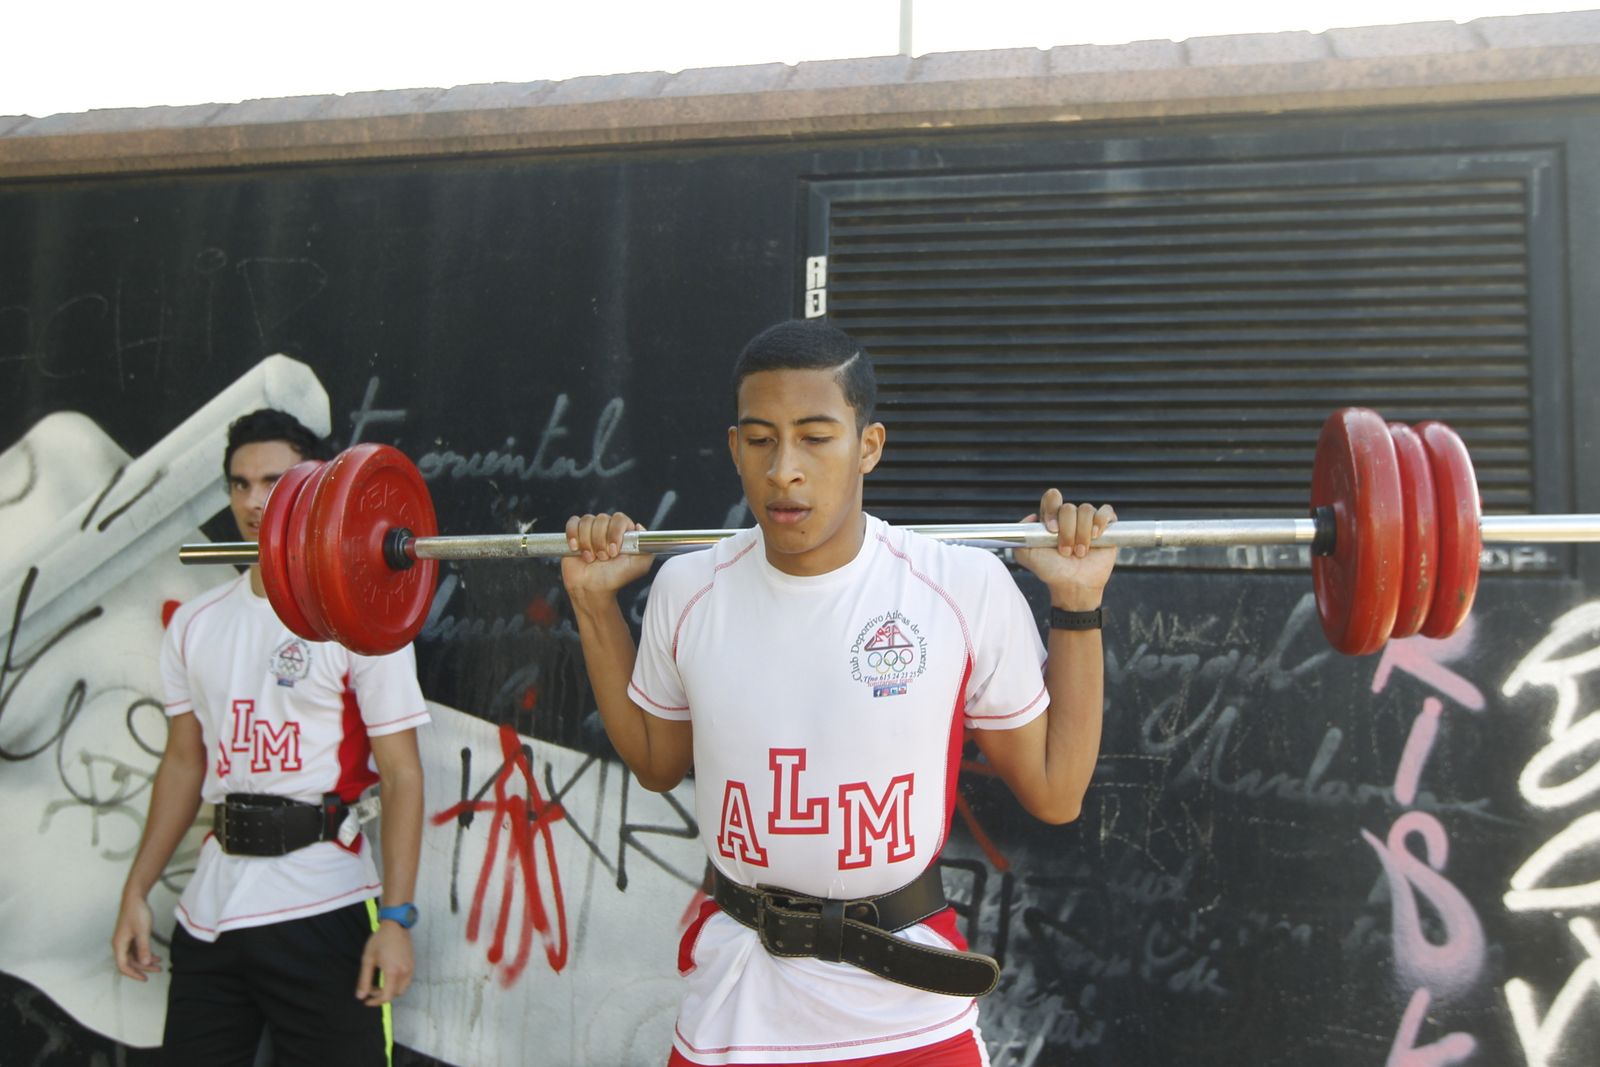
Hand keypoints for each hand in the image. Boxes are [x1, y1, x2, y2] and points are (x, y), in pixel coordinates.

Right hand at [111, 893, 160, 980]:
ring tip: (159, 963)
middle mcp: (120, 944)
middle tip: (158, 970)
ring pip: (135, 956)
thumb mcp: (142, 932)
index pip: (123, 966)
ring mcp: (125, 940)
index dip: (134, 974)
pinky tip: (156, 955)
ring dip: (146, 961)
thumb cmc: (136, 913)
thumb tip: (144, 964)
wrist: (135, 897)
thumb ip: (143, 948)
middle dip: (144, 968)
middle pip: (130, 962)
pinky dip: (146, 953)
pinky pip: (137, 949)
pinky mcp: (130, 936)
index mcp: (119, 945)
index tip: (145, 978)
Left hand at [356, 922, 413, 1005]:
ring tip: (379, 983)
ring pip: (402, 989)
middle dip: (381, 996)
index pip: (386, 997)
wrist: (395, 925)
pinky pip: (406, 981)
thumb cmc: (379, 940)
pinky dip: (397, 984)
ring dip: (390, 991)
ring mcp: (410, 968)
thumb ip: (364, 980)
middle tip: (370, 989)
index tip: (366, 1000)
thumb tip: (360, 997)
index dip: (375, 1002)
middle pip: (395, 994)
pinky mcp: (412, 964)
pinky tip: (388, 976)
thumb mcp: (368, 959)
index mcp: (393, 972)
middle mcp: (404, 972)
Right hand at [560, 512, 653, 596]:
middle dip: (600, 541)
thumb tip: (639, 527)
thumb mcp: (639, 566)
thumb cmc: (616, 578)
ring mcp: (590, 530)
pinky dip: (573, 534)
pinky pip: (572, 522)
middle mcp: (607, 528)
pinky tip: (575, 549)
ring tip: (590, 558)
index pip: (620, 519)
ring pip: (587, 521)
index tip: (613, 552)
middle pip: (602, 519)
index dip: (615, 533)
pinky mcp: (574, 534)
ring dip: (587, 542)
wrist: (593, 589)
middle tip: (602, 558)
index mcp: (623, 532)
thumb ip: (647, 547)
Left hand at [1014, 490, 1117, 608]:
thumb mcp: (1026, 555)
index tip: (1051, 530)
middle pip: (1068, 507)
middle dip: (1067, 531)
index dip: (1052, 510)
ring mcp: (1089, 522)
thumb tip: (1033, 515)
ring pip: (1086, 510)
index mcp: (1053, 519)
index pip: (1052, 498)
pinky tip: (1096, 537)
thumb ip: (1021, 533)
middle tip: (1065, 551)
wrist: (1073, 586)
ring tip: (1080, 552)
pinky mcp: (1107, 527)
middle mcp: (1070, 518)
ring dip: (1082, 534)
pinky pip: (1106, 511)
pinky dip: (1100, 522)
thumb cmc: (1051, 571)